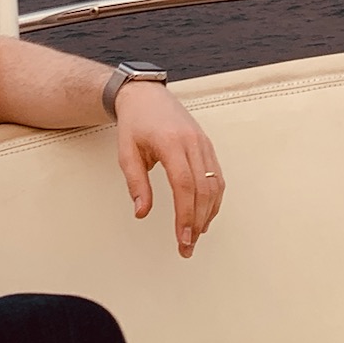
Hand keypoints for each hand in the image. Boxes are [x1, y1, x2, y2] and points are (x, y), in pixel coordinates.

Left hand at [114, 83, 224, 257]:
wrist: (147, 96)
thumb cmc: (135, 123)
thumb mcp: (126, 152)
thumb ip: (135, 183)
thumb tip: (142, 212)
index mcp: (171, 142)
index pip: (184, 185)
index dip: (185, 215)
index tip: (182, 239)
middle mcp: (192, 142)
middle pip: (203, 189)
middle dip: (196, 222)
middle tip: (187, 247)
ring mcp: (203, 143)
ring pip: (214, 185)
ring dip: (208, 214)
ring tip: (195, 236)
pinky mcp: (207, 146)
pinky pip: (217, 177)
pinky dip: (214, 199)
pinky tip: (205, 215)